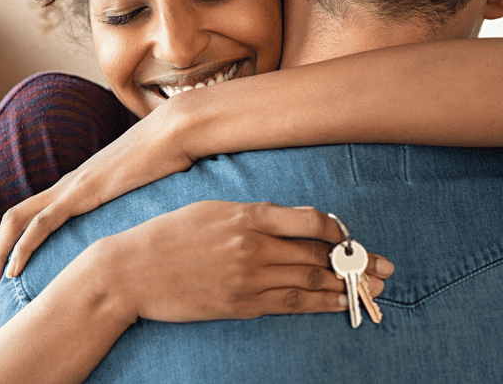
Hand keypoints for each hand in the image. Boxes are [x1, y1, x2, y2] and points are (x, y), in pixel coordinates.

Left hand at [0, 110, 194, 285]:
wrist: (176, 131)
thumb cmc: (168, 159)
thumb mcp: (144, 190)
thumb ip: (133, 205)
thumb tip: (144, 227)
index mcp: (77, 186)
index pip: (32, 214)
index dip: (15, 240)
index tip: (9, 268)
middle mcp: (66, 185)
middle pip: (14, 216)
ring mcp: (71, 187)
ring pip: (18, 219)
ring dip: (1, 251)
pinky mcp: (82, 192)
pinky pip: (42, 222)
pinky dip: (24, 246)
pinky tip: (15, 267)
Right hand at [93, 201, 392, 322]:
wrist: (129, 271)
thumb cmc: (164, 236)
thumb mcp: (208, 210)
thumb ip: (249, 215)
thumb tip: (287, 223)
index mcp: (245, 215)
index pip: (311, 221)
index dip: (338, 230)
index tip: (349, 236)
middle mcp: (252, 246)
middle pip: (319, 254)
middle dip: (357, 262)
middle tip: (385, 267)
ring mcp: (248, 278)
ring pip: (311, 281)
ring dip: (347, 286)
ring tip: (373, 288)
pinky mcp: (240, 304)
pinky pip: (290, 304)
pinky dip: (320, 304)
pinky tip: (338, 304)